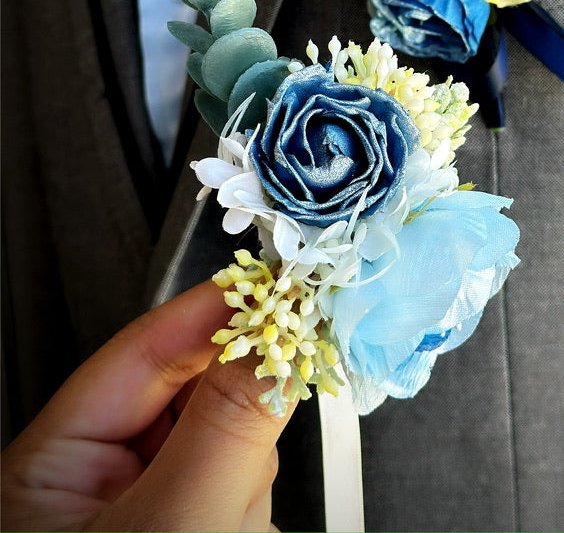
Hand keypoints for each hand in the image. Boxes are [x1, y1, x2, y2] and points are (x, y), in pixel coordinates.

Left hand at [1, 281, 295, 531]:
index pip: (145, 349)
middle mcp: (100, 484)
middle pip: (201, 396)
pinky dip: (253, 511)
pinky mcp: (194, 528)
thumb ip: (224, 428)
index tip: (278, 285)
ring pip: (234, 445)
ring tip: (227, 530)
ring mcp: (153, 509)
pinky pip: (244, 491)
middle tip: (243, 467)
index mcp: (55, 465)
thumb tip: (277, 338)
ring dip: (250, 485)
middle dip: (237, 426)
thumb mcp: (170, 524)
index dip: (217, 311)